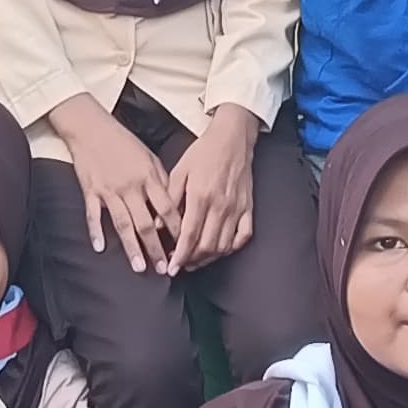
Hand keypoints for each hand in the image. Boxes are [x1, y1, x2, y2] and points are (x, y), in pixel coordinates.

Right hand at [47, 96, 173, 273]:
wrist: (91, 128)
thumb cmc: (123, 142)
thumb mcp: (149, 157)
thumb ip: (160, 181)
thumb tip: (171, 207)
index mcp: (148, 177)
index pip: (166, 209)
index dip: (176, 230)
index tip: (183, 247)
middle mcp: (130, 186)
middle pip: (146, 223)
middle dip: (156, 248)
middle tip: (164, 268)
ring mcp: (109, 190)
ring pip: (123, 224)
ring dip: (132, 248)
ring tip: (140, 267)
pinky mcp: (91, 190)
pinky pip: (93, 215)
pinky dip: (96, 231)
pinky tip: (101, 248)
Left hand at [156, 106, 260, 272]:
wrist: (232, 139)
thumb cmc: (204, 153)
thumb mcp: (179, 171)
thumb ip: (169, 200)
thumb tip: (158, 225)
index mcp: (201, 196)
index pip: (190, 236)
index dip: (180, 256)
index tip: (172, 268)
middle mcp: (221, 206)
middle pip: (207, 246)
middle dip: (192, 260)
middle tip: (180, 264)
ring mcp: (237, 208)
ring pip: (223, 245)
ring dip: (208, 258)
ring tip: (194, 260)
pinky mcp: (248, 208)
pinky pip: (243, 237)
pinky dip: (231, 248)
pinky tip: (219, 249)